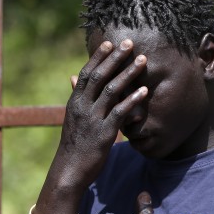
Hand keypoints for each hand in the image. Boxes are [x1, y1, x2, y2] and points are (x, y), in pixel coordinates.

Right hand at [57, 39, 147, 187]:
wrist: (69, 171)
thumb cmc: (74, 144)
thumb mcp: (72, 117)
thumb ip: (77, 97)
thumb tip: (72, 76)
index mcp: (75, 102)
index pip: (86, 73)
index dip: (98, 57)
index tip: (110, 43)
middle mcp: (82, 107)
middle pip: (100, 76)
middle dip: (115, 58)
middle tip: (129, 43)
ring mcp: (93, 119)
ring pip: (111, 90)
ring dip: (128, 73)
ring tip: (142, 61)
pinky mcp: (104, 132)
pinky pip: (120, 112)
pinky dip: (132, 99)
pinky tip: (144, 90)